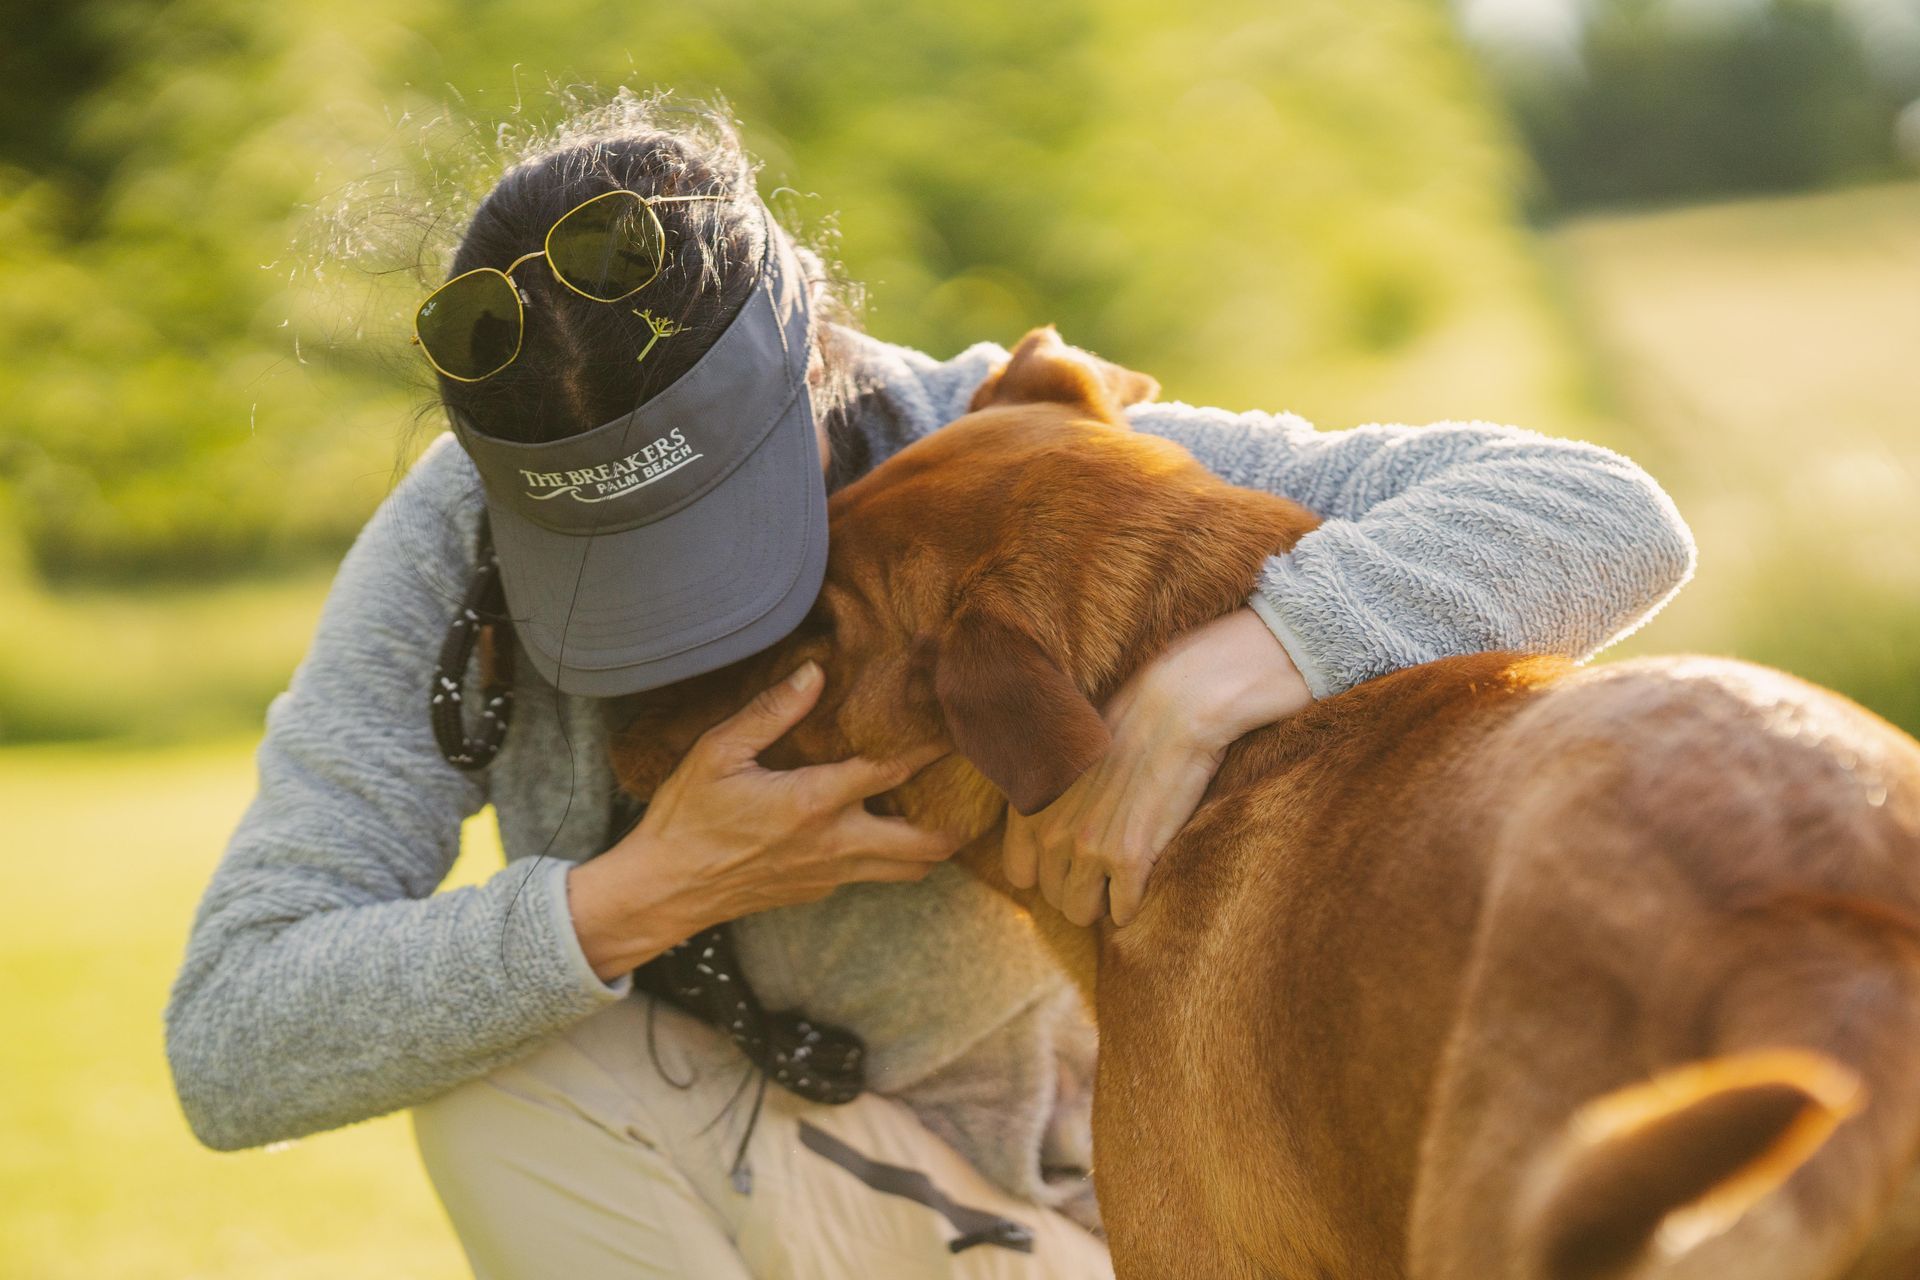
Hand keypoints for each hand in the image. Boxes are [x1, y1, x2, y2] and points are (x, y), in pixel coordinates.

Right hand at [568, 661, 957, 979]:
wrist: (664, 891)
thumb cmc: (687, 818)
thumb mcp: (718, 752)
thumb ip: (771, 712)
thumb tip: (814, 672)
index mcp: (813, 803)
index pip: (891, 771)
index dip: (931, 748)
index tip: (956, 726)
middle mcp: (835, 844)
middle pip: (925, 844)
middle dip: (957, 819)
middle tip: (971, 788)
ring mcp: (831, 874)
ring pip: (909, 870)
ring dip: (930, 843)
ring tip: (940, 807)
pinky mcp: (819, 891)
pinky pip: (875, 875)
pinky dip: (894, 855)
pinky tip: (886, 825)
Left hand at [1002, 608, 1310, 927]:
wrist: (1177, 707)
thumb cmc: (1128, 724)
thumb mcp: (1066, 755)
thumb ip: (1049, 794)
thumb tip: (1050, 826)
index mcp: (1030, 803)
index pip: (1020, 874)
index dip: (1048, 872)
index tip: (1073, 858)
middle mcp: (1049, 830)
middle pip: (1053, 898)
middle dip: (1079, 887)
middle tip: (1109, 862)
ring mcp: (1086, 848)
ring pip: (1081, 912)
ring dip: (1104, 901)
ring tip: (1125, 871)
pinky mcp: (1127, 859)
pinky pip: (1122, 912)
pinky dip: (1135, 901)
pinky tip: (1146, 872)